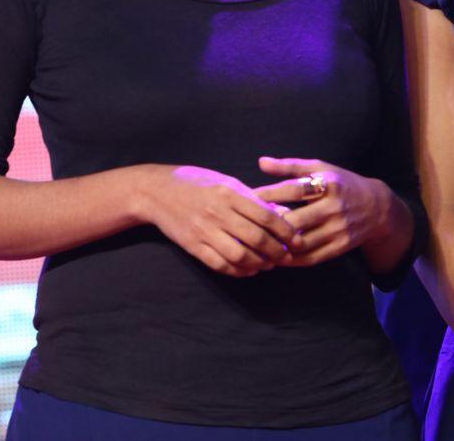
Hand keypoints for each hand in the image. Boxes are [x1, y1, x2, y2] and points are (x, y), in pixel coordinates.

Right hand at [137, 165, 299, 276]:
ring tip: (268, 264)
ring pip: (239, 255)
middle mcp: (217, 212)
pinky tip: (248, 269)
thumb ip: (251, 198)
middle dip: (276, 251)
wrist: (156, 191)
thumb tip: (281, 213)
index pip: (265, 215)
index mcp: (228, 192)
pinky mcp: (192, 246)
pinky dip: (237, 271)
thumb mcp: (225, 182)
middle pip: (256, 238)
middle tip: (286, 256)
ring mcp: (203, 230)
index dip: (285, 231)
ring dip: (258, 264)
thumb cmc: (195, 182)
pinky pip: (220, 264)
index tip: (297, 240)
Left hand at [253, 157, 396, 265]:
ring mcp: (338, 229)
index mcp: (328, 184)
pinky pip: (311, 257)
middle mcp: (334, 208)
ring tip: (258, 242)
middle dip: (270, 225)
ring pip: (301, 243)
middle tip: (248, 225)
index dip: (268, 194)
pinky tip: (277, 255)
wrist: (376, 208)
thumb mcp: (320, 168)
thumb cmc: (341, 183)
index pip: (293, 190)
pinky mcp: (340, 246)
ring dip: (278, 245)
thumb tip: (261, 162)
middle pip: (295, 220)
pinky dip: (292, 259)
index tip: (247, 198)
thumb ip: (290, 166)